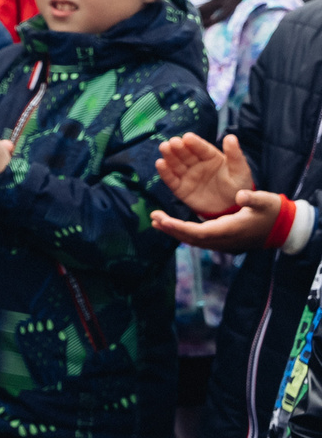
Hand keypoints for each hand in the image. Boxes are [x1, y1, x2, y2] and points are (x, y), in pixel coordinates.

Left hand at [151, 190, 283, 253]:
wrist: (283, 229)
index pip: (198, 232)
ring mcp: (223, 243)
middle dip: (171, 229)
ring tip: (157, 221)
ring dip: (175, 231)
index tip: (162, 220)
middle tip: (153, 218)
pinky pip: (199, 238)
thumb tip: (241, 195)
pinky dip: (184, 232)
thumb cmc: (273, 213)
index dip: (178, 227)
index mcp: (230, 230)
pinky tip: (173, 224)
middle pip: (191, 238)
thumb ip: (253, 198)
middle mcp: (223, 240)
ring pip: (193, 240)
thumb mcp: (266, 202)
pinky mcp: (223, 241)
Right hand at [158, 132, 253, 214]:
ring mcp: (187, 176)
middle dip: (178, 147)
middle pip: (185, 154)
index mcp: (211, 157)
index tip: (187, 137)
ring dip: (169, 156)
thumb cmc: (238, 187)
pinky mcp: (180, 188)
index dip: (194, 143)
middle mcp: (197, 164)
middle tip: (173, 142)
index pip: (201, 148)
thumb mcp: (240, 170)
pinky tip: (160, 164)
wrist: (231, 209)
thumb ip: (235, 155)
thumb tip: (231, 136)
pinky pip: (171, 179)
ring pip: (176, 164)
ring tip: (164, 148)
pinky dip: (165, 172)